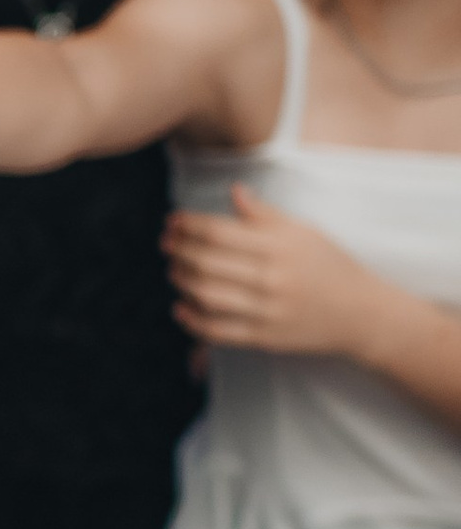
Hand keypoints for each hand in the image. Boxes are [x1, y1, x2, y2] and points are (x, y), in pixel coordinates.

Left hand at [163, 187, 390, 359]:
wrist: (362, 313)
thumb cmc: (331, 266)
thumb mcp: (304, 232)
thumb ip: (265, 214)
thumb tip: (234, 191)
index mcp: (279, 246)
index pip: (218, 232)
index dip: (188, 225)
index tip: (174, 220)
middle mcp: (271, 278)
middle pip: (206, 262)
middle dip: (178, 250)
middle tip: (167, 243)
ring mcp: (266, 310)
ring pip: (206, 295)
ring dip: (182, 280)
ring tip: (175, 269)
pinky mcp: (264, 337)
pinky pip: (217, 330)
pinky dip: (192, 319)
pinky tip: (181, 306)